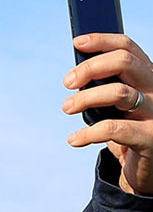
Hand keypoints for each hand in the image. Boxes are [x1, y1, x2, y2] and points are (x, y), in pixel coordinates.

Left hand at [62, 33, 152, 194]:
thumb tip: (75, 74)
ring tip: (66, 107)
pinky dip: (87, 133)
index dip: (102, 41)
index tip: (77, 43)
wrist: (147, 170)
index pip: (128, 47)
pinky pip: (114, 129)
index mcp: (148, 77)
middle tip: (67, 82)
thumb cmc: (129, 132)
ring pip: (119, 92)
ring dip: (85, 98)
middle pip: (124, 62)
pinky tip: (73, 139)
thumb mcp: (119, 107)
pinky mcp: (150, 138)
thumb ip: (106, 88)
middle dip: (90, 68)